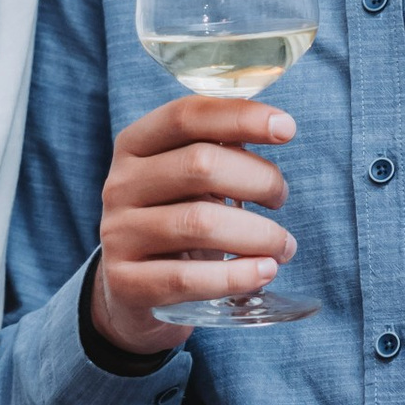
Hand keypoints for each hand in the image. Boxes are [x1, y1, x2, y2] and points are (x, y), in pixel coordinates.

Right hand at [90, 96, 296, 355]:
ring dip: (259, 234)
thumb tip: (277, 128)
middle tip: (280, 199)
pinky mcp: (125, 283)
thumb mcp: (188, 179)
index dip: (240, 117)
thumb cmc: (177, 219)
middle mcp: (119, 184)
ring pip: (200, 223)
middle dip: (259, 180)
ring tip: (283, 246)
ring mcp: (118, 235)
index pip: (186, 116)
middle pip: (200, 165)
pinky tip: (264, 271)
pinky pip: (187, 278)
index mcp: (134, 145)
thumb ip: (221, 151)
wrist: (132, 288)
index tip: (287, 129)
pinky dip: (237, 275)